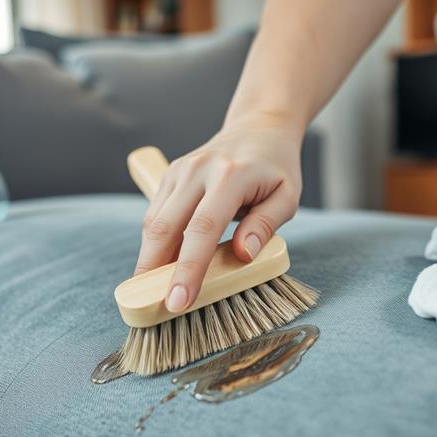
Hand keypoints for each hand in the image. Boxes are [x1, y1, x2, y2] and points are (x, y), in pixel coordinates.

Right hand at [134, 114, 303, 313]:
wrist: (258, 128)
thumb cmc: (276, 168)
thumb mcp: (287, 196)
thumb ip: (266, 225)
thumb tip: (243, 255)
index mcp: (229, 176)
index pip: (202, 229)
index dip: (188, 269)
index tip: (178, 302)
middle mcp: (197, 170)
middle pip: (164, 227)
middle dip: (154, 270)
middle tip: (153, 307)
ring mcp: (178, 171)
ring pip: (152, 223)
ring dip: (149, 261)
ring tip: (151, 294)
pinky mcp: (169, 176)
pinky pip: (154, 216)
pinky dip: (154, 245)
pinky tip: (159, 268)